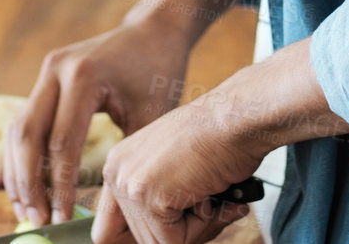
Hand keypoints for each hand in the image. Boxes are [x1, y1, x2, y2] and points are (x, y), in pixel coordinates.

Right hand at [5, 17, 190, 227]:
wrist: (154, 30)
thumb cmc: (159, 72)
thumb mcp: (150, 117)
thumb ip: (123, 161)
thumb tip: (104, 217)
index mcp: (84, 75)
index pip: (61, 142)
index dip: (58, 185)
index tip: (60, 218)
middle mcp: (56, 69)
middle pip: (27, 136)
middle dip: (29, 184)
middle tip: (38, 221)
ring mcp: (47, 70)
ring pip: (19, 130)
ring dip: (19, 173)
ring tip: (28, 211)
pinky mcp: (45, 77)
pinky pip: (26, 121)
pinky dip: (24, 156)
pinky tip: (30, 185)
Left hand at [90, 97, 258, 243]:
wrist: (240, 116)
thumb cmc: (220, 138)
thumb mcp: (177, 168)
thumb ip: (160, 202)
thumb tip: (163, 242)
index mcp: (119, 163)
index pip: (108, 229)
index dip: (138, 239)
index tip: (173, 231)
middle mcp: (117, 172)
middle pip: (136, 239)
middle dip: (178, 233)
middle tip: (209, 210)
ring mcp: (130, 183)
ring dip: (194, 230)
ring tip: (213, 197)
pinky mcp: (148, 194)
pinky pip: (174, 242)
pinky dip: (202, 227)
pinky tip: (212, 195)